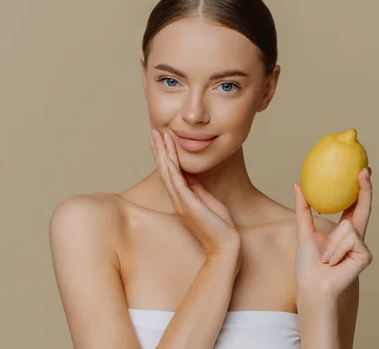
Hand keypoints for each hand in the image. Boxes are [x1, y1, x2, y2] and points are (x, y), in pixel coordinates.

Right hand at [150, 128, 240, 258]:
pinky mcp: (189, 206)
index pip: (170, 172)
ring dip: (163, 154)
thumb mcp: (207, 202)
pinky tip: (168, 156)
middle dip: (160, 149)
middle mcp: (178, 199)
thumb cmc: (219, 227)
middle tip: (154, 131)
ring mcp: (182, 203)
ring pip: (168, 173)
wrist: (225, 246)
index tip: (162, 138)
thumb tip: (191, 175)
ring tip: (159, 136)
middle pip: (165, 170)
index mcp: (182, 198)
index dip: (165, 154)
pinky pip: (178, 184)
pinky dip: (172, 169)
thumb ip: (197, 189)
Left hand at [294, 168, 373, 300]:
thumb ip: (303, 208)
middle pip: (363, 207)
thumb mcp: (304, 230)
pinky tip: (334, 262)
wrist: (313, 284)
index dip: (359, 188)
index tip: (361, 170)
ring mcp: (362, 245)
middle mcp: (355, 235)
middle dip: (365, 188)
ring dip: (332, 243)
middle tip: (363, 171)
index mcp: (343, 229)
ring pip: (348, 226)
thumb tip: (297, 184)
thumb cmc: (308, 263)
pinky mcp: (365, 254)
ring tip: (327, 257)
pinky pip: (349, 238)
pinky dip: (337, 249)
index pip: (353, 204)